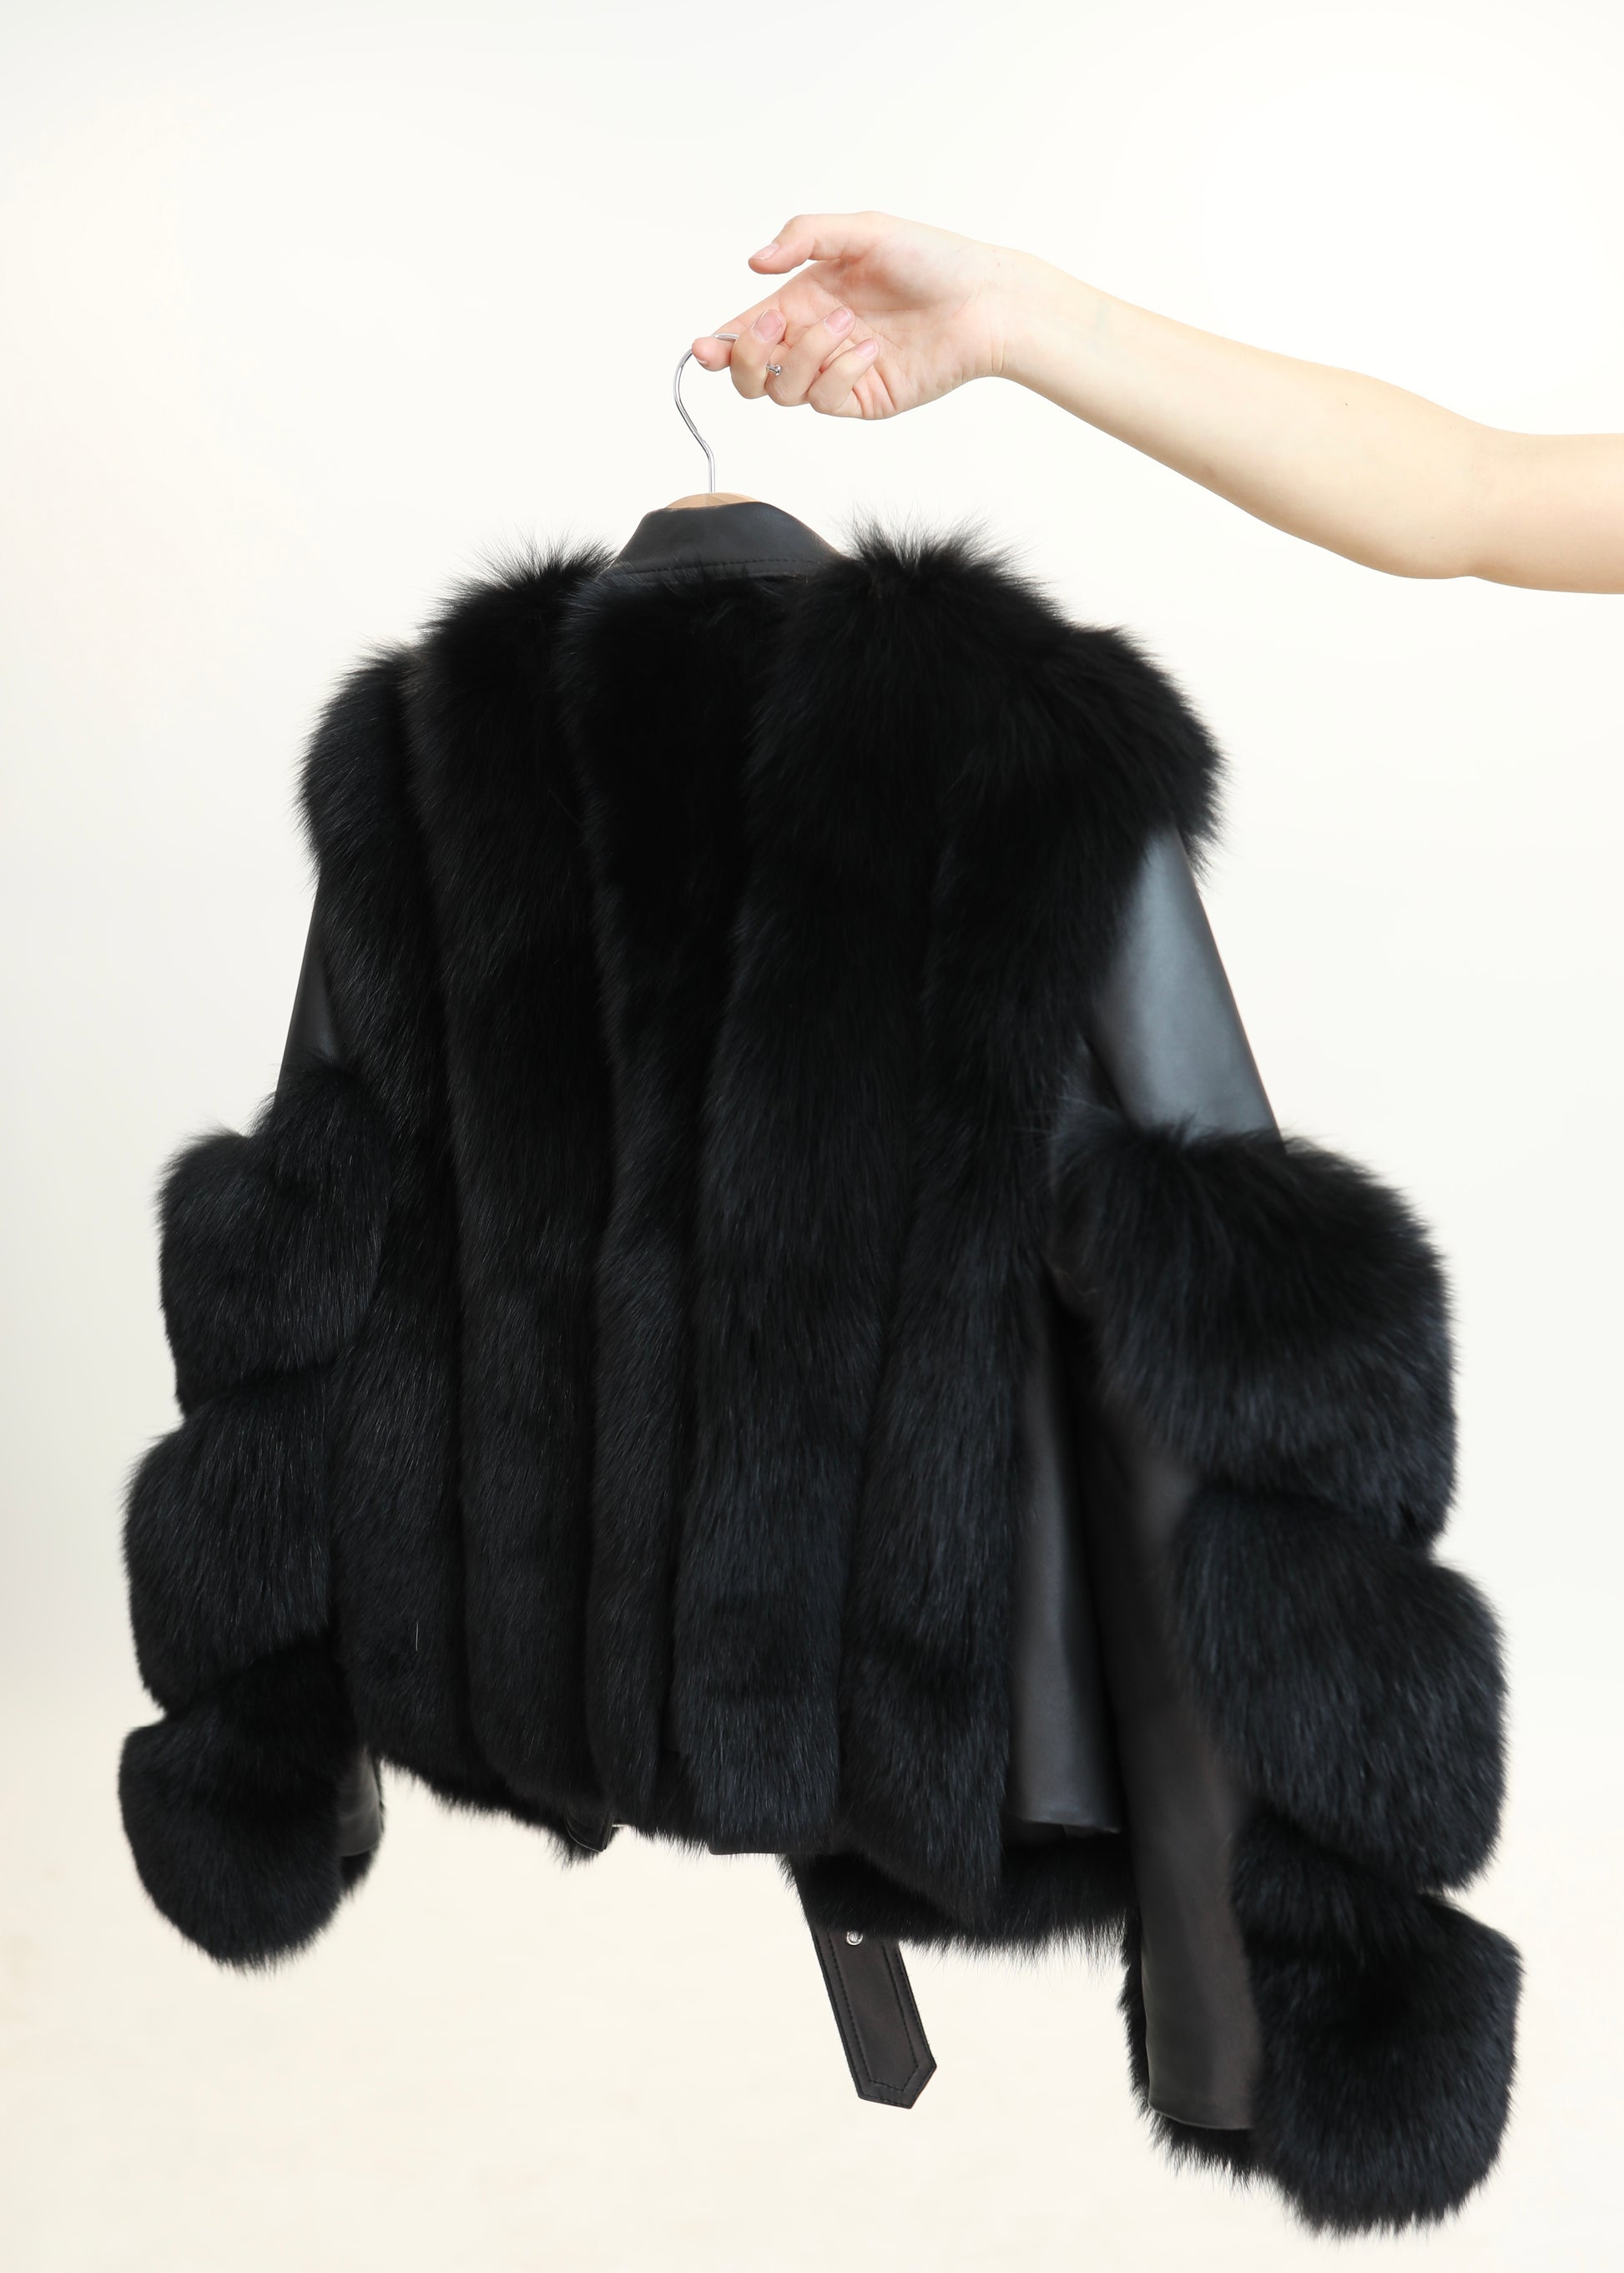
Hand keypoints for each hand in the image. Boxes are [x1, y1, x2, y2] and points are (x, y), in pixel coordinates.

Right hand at [691, 210, 1025, 420]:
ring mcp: (838, 373)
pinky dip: (840, 374)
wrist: (984, 301)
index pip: (748, 330)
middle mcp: (815, 339)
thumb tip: (755, 263)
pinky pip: (826, 400)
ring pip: (784, 390)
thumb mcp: (863, 231)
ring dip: (807, 356)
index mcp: (805, 299)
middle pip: (753, 374)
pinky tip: (870, 350)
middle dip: (748, 357)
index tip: (705, 347)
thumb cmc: (932, 259)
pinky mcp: (863, 398)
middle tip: (774, 328)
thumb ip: (805, 237)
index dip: (720, 344)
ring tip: (849, 326)